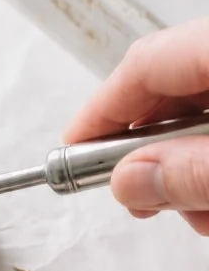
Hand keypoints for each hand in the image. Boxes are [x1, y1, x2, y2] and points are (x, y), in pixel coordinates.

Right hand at [64, 18, 208, 233]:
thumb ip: (191, 172)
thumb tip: (131, 179)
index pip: (144, 64)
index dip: (101, 112)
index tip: (74, 152)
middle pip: (170, 88)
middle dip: (146, 150)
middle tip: (136, 196)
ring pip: (199, 109)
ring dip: (184, 162)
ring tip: (191, 206)